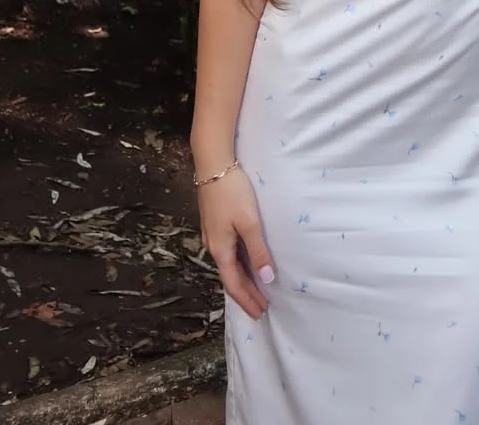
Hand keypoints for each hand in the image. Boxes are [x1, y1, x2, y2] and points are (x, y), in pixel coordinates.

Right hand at [196, 165, 275, 320]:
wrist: (213, 165)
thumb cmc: (233, 192)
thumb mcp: (249, 222)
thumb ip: (258, 251)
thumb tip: (267, 279)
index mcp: (220, 249)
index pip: (234, 284)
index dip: (247, 300)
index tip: (261, 313)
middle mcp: (213, 246)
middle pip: (229, 277)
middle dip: (245, 294)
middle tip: (261, 308)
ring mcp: (212, 234)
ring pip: (227, 265)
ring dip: (241, 280)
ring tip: (255, 290)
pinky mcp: (214, 223)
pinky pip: (227, 253)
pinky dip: (238, 265)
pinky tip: (245, 262)